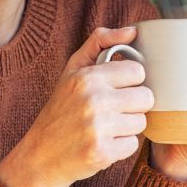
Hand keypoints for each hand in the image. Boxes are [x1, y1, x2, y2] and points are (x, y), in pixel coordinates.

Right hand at [0, 26, 154, 186]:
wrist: (40, 155)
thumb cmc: (61, 108)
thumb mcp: (72, 70)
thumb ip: (100, 43)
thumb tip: (133, 30)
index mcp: (87, 77)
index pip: (137, 72)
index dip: (129, 81)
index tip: (115, 88)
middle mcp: (93, 100)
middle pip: (146, 97)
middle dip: (132, 105)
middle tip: (112, 110)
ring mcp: (98, 128)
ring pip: (141, 122)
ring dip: (127, 126)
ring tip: (105, 127)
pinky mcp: (102, 153)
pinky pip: (133, 145)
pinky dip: (120, 146)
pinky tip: (102, 143)